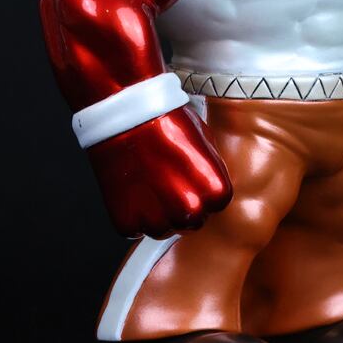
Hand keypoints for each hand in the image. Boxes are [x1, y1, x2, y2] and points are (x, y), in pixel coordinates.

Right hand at [87, 105, 231, 237]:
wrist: (126, 113)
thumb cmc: (165, 120)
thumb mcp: (204, 140)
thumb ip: (210, 170)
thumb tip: (208, 183)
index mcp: (215, 190)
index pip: (215, 206)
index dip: (201, 191)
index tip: (188, 177)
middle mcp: (189, 210)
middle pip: (190, 221)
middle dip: (180, 205)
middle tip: (166, 181)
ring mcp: (157, 219)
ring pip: (162, 229)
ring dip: (156, 213)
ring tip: (147, 183)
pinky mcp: (127, 222)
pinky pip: (134, 228)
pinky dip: (131, 213)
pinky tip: (131, 188)